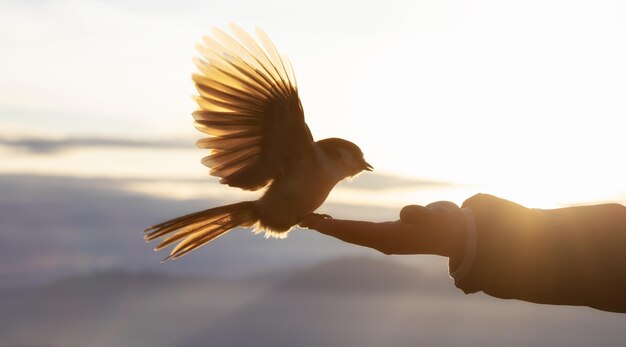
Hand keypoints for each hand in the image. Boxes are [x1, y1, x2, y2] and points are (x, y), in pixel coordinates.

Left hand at [299, 201, 465, 257]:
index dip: (333, 226)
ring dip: (330, 228)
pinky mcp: (387, 235)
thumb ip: (422, 215)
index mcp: (390, 236)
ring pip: (350, 234)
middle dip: (324, 228)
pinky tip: (333, 221)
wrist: (457, 235)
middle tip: (300, 220)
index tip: (312, 222)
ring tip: (311, 221)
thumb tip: (406, 214)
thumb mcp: (437, 217)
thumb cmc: (447, 224)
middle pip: (347, 235)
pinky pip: (357, 231)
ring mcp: (384, 239)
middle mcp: (383, 241)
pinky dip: (341, 226)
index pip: (355, 231)